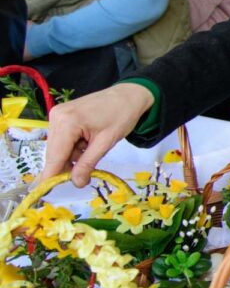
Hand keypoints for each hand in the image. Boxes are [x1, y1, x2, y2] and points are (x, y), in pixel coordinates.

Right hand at [42, 82, 156, 187]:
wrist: (128, 95)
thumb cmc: (122, 115)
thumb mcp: (106, 142)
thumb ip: (88, 163)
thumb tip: (76, 183)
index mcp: (67, 122)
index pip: (55, 155)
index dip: (51, 175)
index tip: (43, 192)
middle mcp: (56, 117)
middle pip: (54, 153)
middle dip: (67, 166)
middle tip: (84, 176)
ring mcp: (57, 115)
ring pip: (58, 148)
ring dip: (72, 156)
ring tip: (92, 148)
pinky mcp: (61, 116)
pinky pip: (62, 140)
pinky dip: (73, 147)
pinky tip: (87, 143)